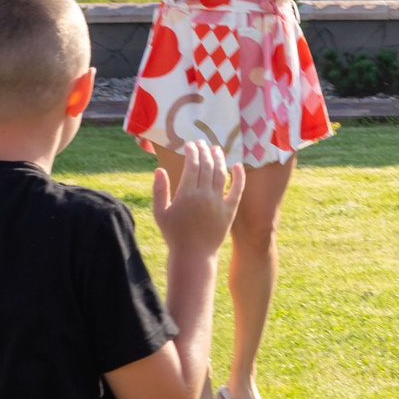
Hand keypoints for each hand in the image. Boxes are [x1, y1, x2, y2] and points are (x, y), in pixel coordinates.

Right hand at [151, 140, 242, 259]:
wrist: (194, 256)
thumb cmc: (174, 235)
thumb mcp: (160, 213)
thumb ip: (159, 190)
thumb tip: (159, 169)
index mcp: (186, 194)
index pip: (192, 165)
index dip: (192, 152)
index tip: (190, 144)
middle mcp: (204, 195)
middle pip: (207, 165)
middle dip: (204, 151)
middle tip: (202, 143)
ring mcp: (218, 202)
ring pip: (221, 173)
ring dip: (219, 158)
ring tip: (216, 149)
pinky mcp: (230, 210)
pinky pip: (237, 190)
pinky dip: (239, 176)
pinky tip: (237, 165)